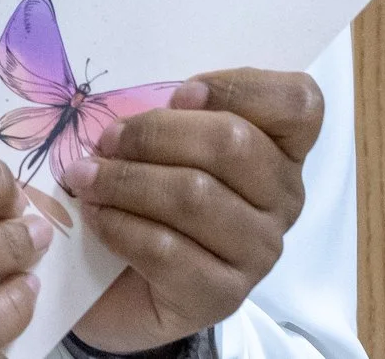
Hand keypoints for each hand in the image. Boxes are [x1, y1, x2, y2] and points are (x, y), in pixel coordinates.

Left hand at [63, 68, 320, 352]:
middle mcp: (283, 200)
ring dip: (126, 180)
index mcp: (280, 150)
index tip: (182, 93)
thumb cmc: (147, 197)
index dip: (240, 87)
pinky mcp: (222, 297)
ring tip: (85, 177)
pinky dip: (120, 225)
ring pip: (195, 196)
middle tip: (107, 140)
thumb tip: (140, 104)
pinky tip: (95, 216)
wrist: (120, 287)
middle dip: (156, 133)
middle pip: (234, 144)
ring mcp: (258, 253)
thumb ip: (170, 117)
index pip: (299, 104)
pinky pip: (167, 249)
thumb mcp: (163, 143)